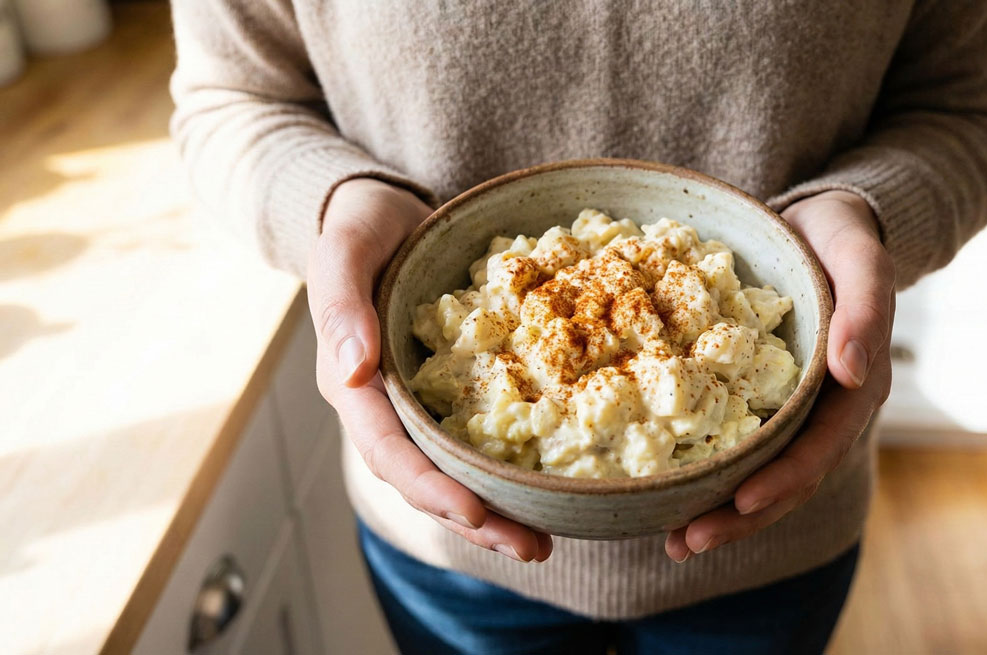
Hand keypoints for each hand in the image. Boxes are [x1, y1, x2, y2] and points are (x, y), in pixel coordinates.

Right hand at [308, 178, 552, 562]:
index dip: (430, 486)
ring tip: (544, 543)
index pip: (387, 450)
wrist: (385, 211)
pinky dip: (508, 470)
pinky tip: (550, 489)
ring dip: (495, 513)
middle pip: (425, 479)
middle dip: (475, 520)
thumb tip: (352, 370)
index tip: (476, 513)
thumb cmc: (360, 226)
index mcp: (351, 383)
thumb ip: (341, 305)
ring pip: (452, 472)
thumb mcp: (345, 248)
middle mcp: (385, 405)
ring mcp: (418, 403)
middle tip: (533, 548)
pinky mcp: (452, 392)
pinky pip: (476, 440)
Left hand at [665, 190, 894, 561]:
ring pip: (761, 475)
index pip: (821, 445)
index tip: (741, 500)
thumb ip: (865, 307)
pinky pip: (737, 446)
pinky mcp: (758, 399)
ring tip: (674, 542)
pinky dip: (708, 476)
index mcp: (854, 386)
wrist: (816, 223)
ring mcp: (792, 410)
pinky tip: (667, 497)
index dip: (784, 478)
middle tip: (686, 542)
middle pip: (788, 479)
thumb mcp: (861, 257)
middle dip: (740, 516)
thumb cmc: (841, 235)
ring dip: (722, 514)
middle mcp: (824, 410)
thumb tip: (854, 371)